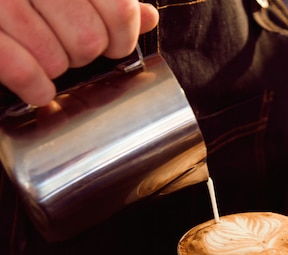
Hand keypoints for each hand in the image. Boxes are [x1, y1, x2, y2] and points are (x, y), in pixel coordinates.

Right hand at [0, 0, 158, 105]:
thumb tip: (147, 18)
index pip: (118, 10)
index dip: (123, 37)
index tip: (115, 43)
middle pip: (89, 42)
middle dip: (84, 55)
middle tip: (69, 47)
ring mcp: (4, 4)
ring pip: (57, 59)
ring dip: (56, 70)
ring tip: (46, 59)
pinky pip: (22, 70)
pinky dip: (35, 88)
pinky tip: (36, 87)